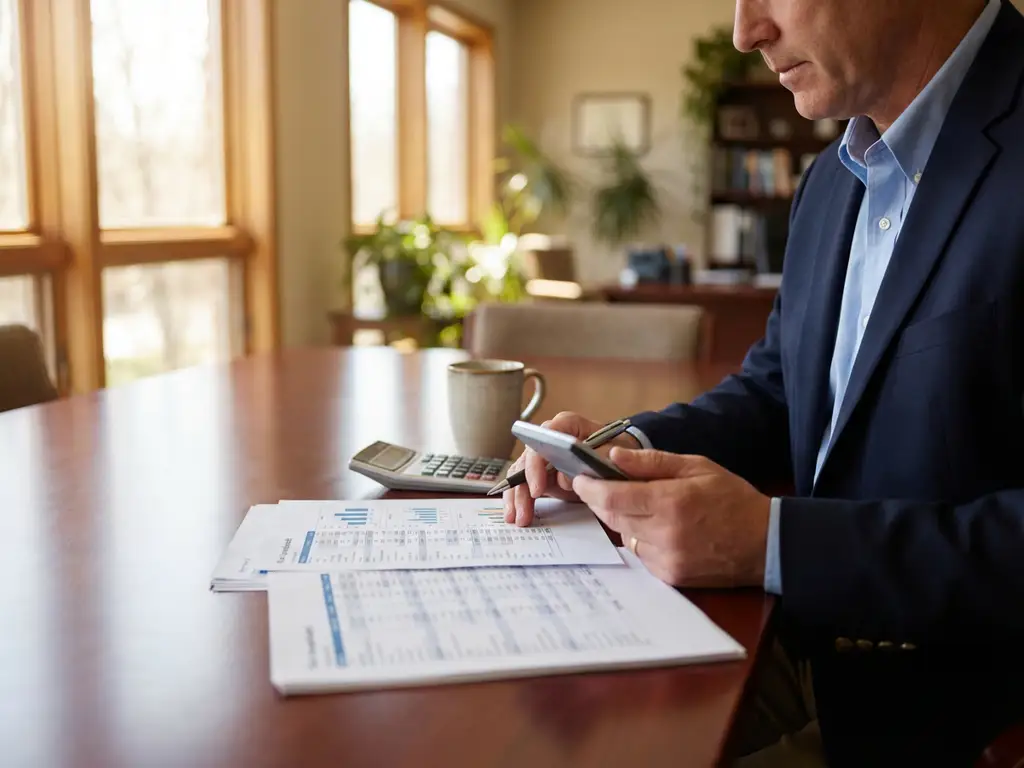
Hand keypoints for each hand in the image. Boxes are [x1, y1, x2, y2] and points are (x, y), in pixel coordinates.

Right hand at [502, 412, 639, 526]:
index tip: (538, 488)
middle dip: (523, 485)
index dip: (538, 461)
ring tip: (517, 518)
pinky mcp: (541, 472)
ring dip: (517, 495)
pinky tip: (516, 515)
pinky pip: (523, 483)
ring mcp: (544, 455)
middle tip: (525, 509)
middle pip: (529, 457)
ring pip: (521, 471)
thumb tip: (567, 476)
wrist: (619, 459)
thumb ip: (595, 460)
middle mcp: (551, 437)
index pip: (547, 435)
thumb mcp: (616, 455)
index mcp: (569, 425)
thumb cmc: (617, 452)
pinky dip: (518, 499)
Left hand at [572, 448, 770, 587]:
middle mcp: (664, 534)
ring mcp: (666, 559)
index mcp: (670, 502)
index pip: (612, 497)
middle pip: (612, 517)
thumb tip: (614, 456)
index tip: (579, 478)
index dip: (589, 488)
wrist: (765, 543)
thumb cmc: (732, 499)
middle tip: (598, 486)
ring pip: (623, 536)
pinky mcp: (670, 576)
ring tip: (638, 505)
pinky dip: (639, 539)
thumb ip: (652, 462)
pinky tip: (656, 528)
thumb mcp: (696, 467)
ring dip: (622, 520)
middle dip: (601, 501)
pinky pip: (640, 554)